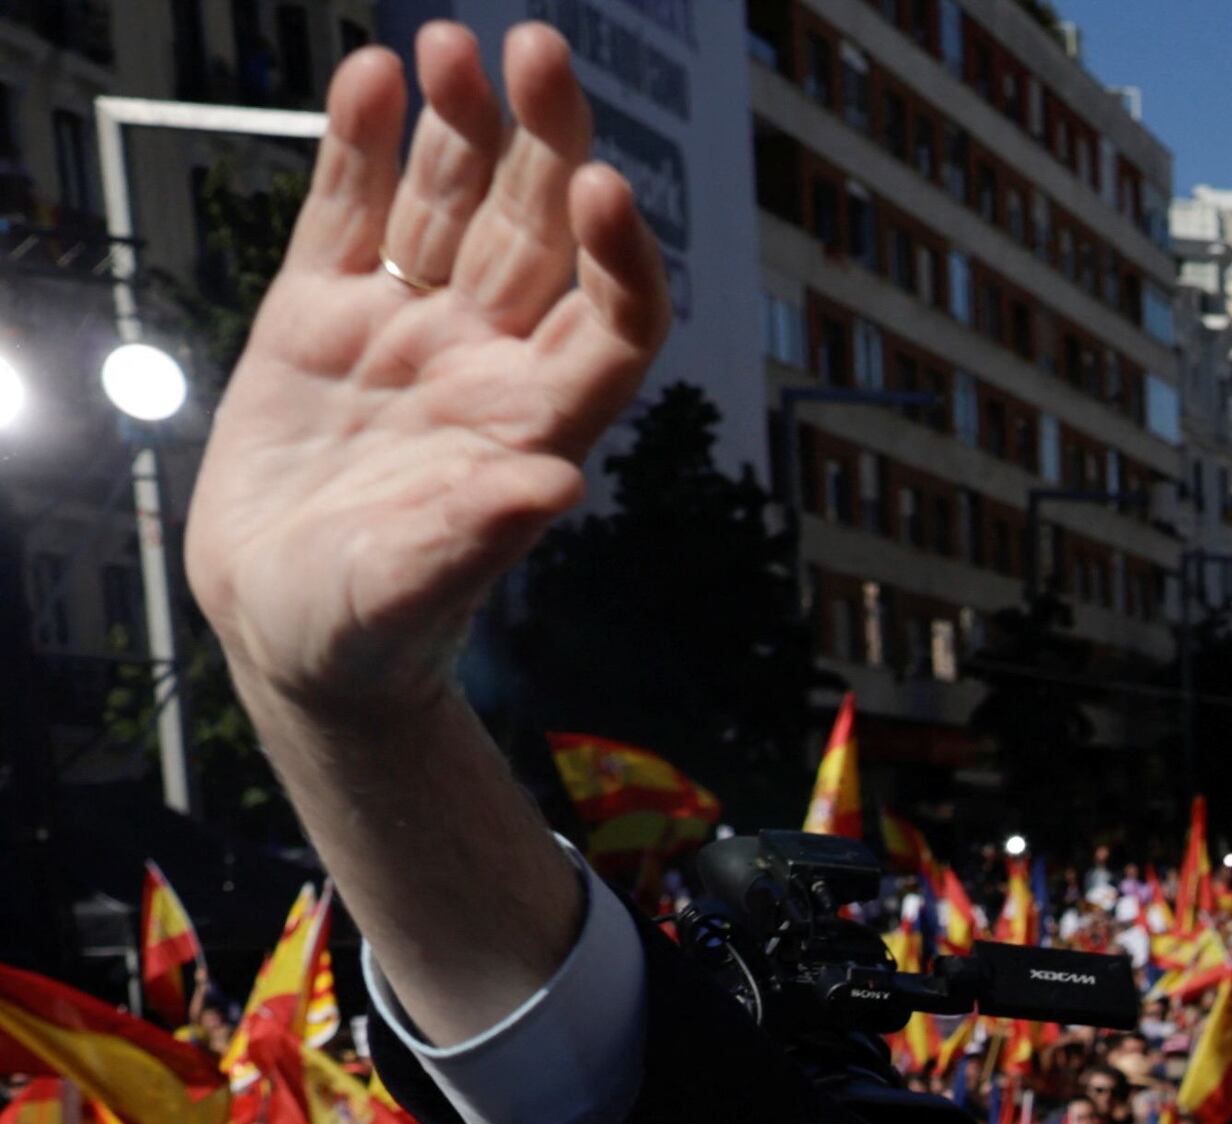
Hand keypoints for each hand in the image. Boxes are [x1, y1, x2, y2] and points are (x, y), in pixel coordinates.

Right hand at [183, 30, 669, 735]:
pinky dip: (364, 146)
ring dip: (461, 124)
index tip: (603, 187)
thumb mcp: (412, 594)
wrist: (285, 628)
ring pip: (450, 204)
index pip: (611, 323)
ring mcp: (407, 328)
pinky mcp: (322, 312)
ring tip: (456, 44)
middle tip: (540, 48)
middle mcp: (485, 361)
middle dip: (545, 142)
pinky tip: (375, 77)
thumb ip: (478, 537)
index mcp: (532, 427)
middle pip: (537, 233)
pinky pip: (353, 211)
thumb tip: (554, 489)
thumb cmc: (369, 630)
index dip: (619, 256)